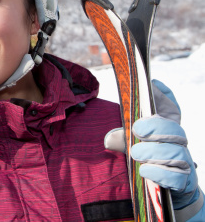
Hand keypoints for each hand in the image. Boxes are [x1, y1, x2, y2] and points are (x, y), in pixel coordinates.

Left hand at [104, 80, 203, 220]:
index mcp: (167, 128)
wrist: (167, 191)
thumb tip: (108, 139)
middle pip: (176, 131)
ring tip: (136, 154)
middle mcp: (179, 144)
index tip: (141, 111)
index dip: (163, 101)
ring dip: (155, 152)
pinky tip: (145, 171)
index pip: (172, 109)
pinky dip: (161, 173)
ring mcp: (184, 163)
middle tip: (137, 131)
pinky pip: (177, 178)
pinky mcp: (184, 183)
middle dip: (156, 129)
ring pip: (177, 154)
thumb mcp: (133, 146)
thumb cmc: (148, 161)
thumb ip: (123, 140)